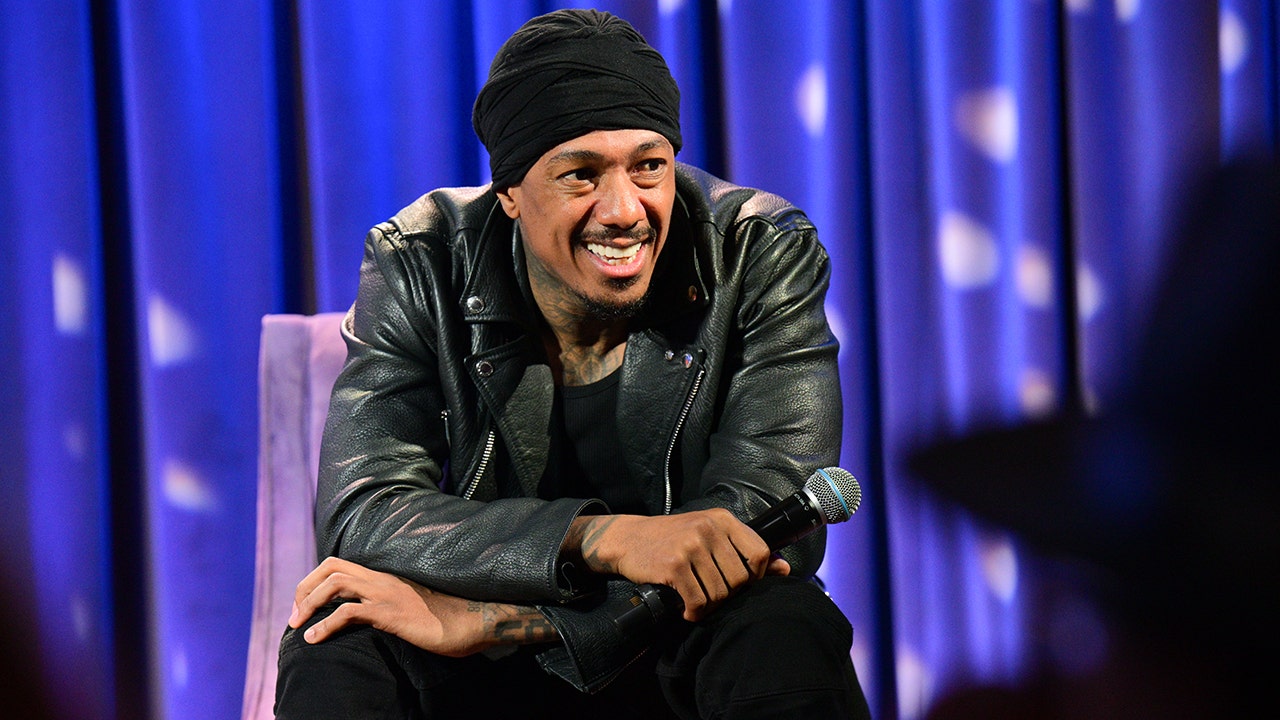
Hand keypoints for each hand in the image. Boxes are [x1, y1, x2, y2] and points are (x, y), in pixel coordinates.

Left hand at [288, 557, 556, 655]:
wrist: (473, 621)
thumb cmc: (446, 619)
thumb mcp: (410, 607)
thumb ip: (389, 604)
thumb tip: (369, 616)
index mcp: (385, 576)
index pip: (339, 564)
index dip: (313, 580)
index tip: (303, 604)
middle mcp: (382, 579)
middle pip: (330, 568)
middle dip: (304, 589)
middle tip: (294, 616)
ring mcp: (386, 593)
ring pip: (334, 584)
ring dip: (308, 603)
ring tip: (297, 626)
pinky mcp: (391, 612)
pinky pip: (349, 612)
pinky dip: (325, 625)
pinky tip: (314, 639)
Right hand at [566, 509, 789, 621]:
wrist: (628, 539)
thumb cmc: (672, 539)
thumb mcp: (710, 535)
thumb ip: (745, 550)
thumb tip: (783, 568)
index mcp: (722, 519)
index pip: (760, 552)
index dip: (756, 576)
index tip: (741, 585)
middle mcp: (709, 529)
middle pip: (740, 578)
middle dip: (729, 595)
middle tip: (713, 596)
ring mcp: (691, 546)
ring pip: (720, 593)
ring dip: (710, 606)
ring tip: (697, 601)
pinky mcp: (674, 565)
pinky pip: (698, 601)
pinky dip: (694, 612)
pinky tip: (686, 608)